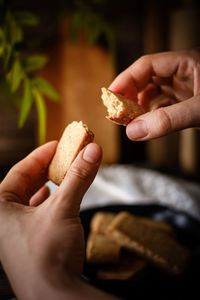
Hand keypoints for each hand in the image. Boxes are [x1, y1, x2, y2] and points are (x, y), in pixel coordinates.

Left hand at [0, 141, 118, 299]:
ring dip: (52, 184)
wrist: (55, 296)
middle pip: (27, 182)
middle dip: (49, 169)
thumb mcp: (63, 208)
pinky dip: (52, 200)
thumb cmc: (47, 255)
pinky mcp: (30, 240)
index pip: (20, 171)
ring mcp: (16, 231)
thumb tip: (91, 151)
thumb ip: (78, 178)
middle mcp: (4, 219)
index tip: (59, 144)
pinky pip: (39, 212)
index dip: (41, 154)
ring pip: (34, 197)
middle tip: (66, 157)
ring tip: (66, 173)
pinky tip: (59, 196)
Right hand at [109, 50, 199, 139]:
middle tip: (118, 110)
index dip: (126, 79)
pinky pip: (164, 106)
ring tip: (132, 118)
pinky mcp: (188, 102)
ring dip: (141, 105)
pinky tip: (149, 123)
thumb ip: (168, 120)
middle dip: (131, 94)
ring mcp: (186, 88)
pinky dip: (153, 114)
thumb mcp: (198, 110)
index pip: (147, 65)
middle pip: (147, 78)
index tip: (111, 95)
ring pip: (154, 92)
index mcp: (186, 62)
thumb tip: (133, 130)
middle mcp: (183, 73)